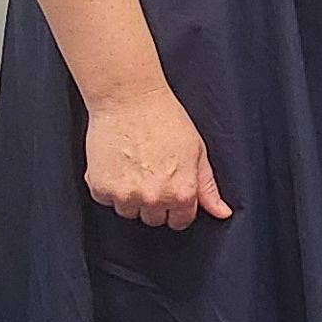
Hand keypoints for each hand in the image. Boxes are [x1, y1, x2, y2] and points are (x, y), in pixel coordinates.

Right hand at [85, 85, 230, 228]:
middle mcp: (153, 199)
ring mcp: (124, 195)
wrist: (129, 100)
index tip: (172, 191)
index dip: (177, 206)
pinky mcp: (99, 188)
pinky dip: (109, 186)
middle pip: (153, 219)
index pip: (180, 221)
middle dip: (154, 201)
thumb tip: (221, 212)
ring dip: (130, 196)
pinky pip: (105, 200)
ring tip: (134, 166)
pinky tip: (117, 164)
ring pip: (128, 211)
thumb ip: (207, 188)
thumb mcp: (197, 152)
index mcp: (181, 193)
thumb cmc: (165, 120)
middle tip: (152, 173)